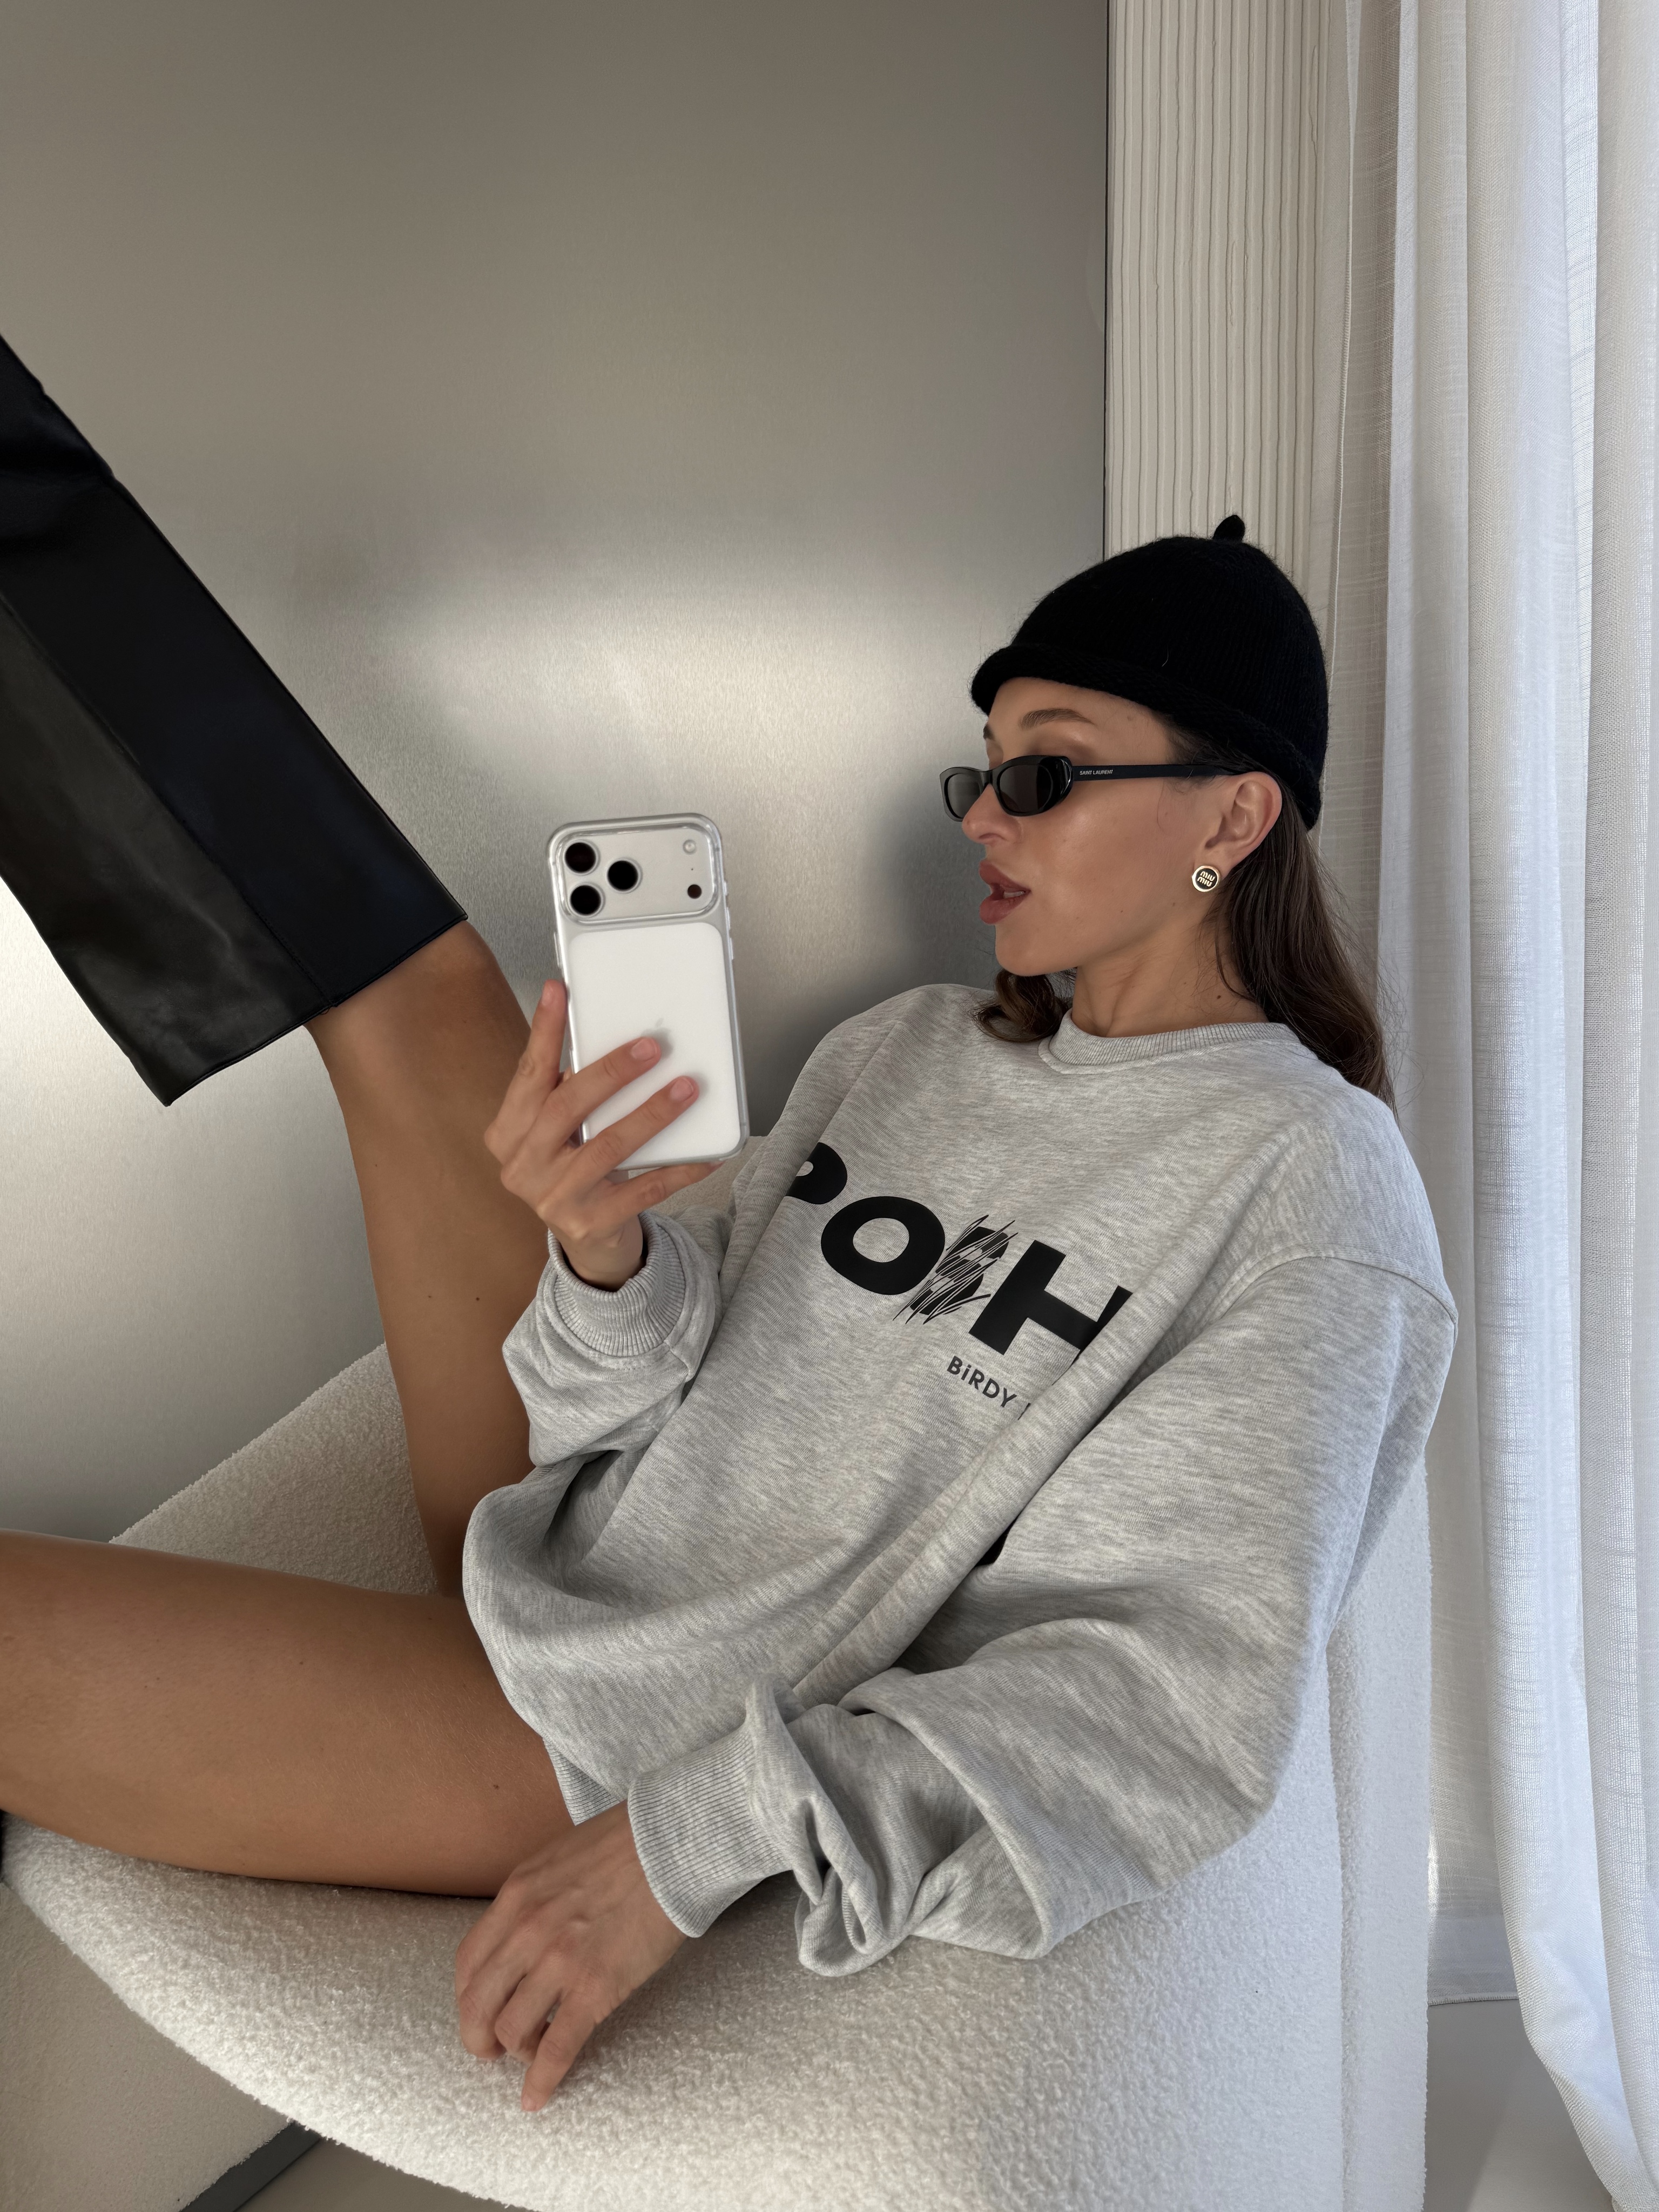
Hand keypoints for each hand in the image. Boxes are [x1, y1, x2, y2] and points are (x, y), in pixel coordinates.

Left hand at [454, 1802, 686, 2109]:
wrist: (673, 1843)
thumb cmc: (625, 1845)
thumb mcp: (558, 1860)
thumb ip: (534, 1897)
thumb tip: (526, 1931)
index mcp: (517, 1896)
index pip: (469, 1963)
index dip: (469, 1997)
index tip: (482, 2011)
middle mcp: (527, 1930)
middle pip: (477, 2004)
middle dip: (478, 2037)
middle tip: (492, 2051)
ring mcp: (559, 1961)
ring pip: (510, 2030)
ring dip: (516, 2053)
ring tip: (533, 2053)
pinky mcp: (595, 1987)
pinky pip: (556, 2047)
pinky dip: (541, 2080)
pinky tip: (536, 2096)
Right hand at [484, 979, 717, 1288]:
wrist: (585, 1241)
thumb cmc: (573, 1168)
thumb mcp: (558, 1131)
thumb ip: (569, 1093)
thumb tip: (608, 1035)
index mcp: (508, 1134)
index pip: (528, 1075)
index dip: (545, 1033)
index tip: (559, 991)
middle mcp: (522, 1167)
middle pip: (567, 1107)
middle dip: (612, 1072)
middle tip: (652, 1047)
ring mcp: (553, 1199)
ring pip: (608, 1146)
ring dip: (652, 1114)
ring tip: (686, 1088)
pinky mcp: (590, 1225)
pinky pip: (642, 1189)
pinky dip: (677, 1170)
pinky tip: (705, 1155)